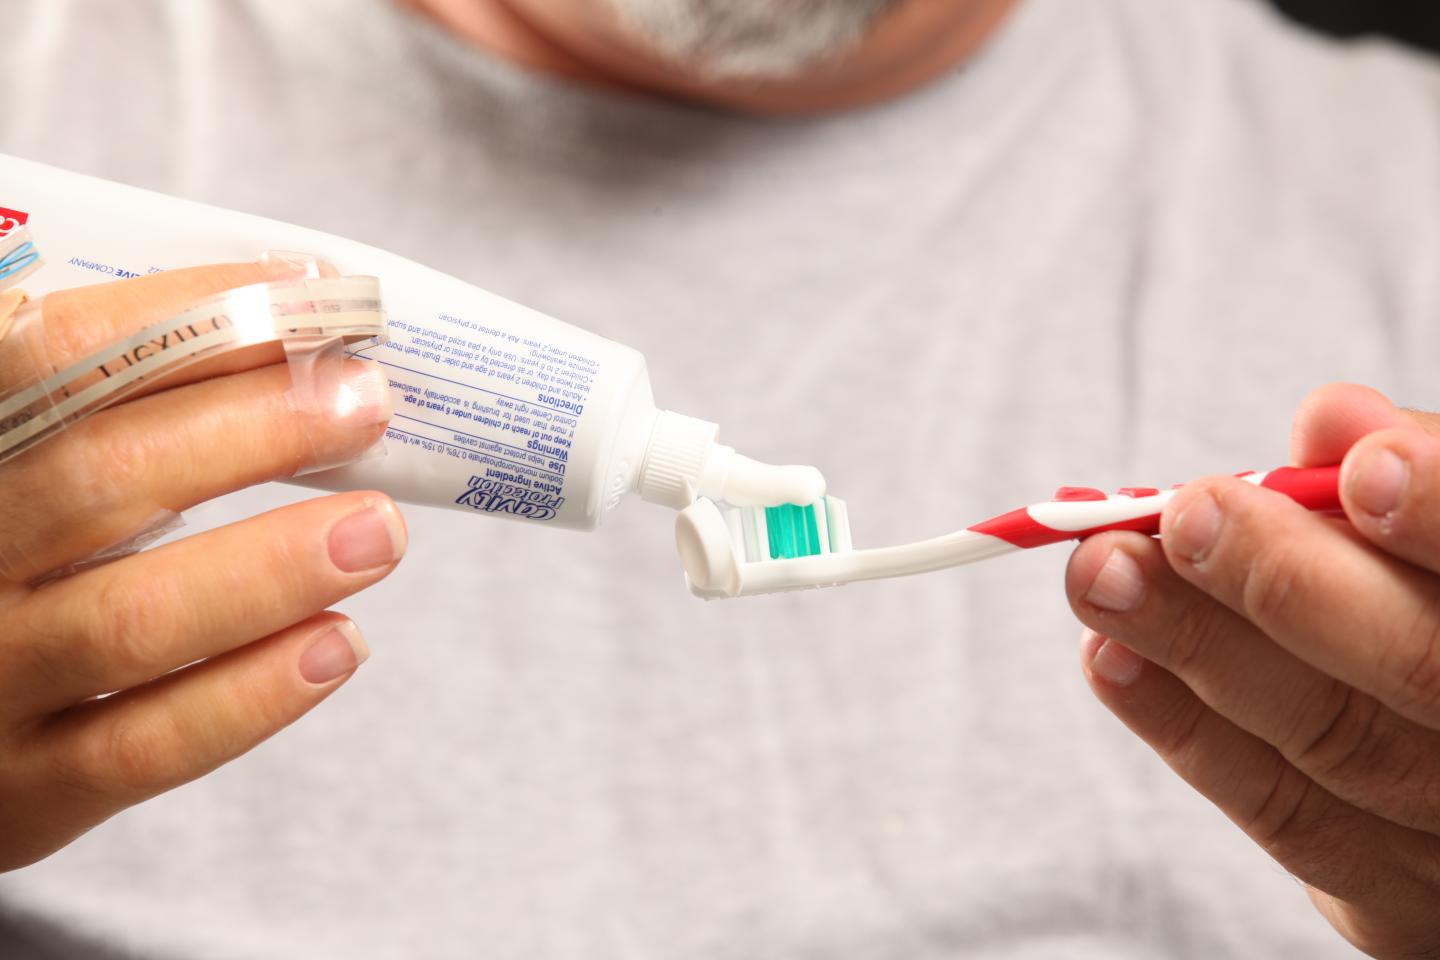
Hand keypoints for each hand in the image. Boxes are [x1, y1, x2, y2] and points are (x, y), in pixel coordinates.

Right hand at [0, 261, 404, 870]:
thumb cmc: (8, 555)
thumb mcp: (25, 461)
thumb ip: (97, 406)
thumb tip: (289, 323)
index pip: (51, 357)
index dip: (190, 319)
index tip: (308, 293)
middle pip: (101, 479)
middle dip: (252, 430)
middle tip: (366, 400)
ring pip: (133, 619)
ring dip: (276, 564)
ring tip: (379, 529)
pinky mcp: (26, 794)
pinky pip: (149, 744)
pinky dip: (255, 692)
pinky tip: (339, 645)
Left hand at [1065, 383, 1439, 956]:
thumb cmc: (1434, 603)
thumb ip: (1410, 476)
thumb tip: (1331, 419)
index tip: (1357, 468)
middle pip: (1423, 669)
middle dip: (1290, 585)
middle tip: (1187, 515)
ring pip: (1332, 741)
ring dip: (1199, 645)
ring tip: (1103, 571)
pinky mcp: (1392, 895)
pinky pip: (1284, 814)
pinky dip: (1184, 729)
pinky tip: (1109, 657)